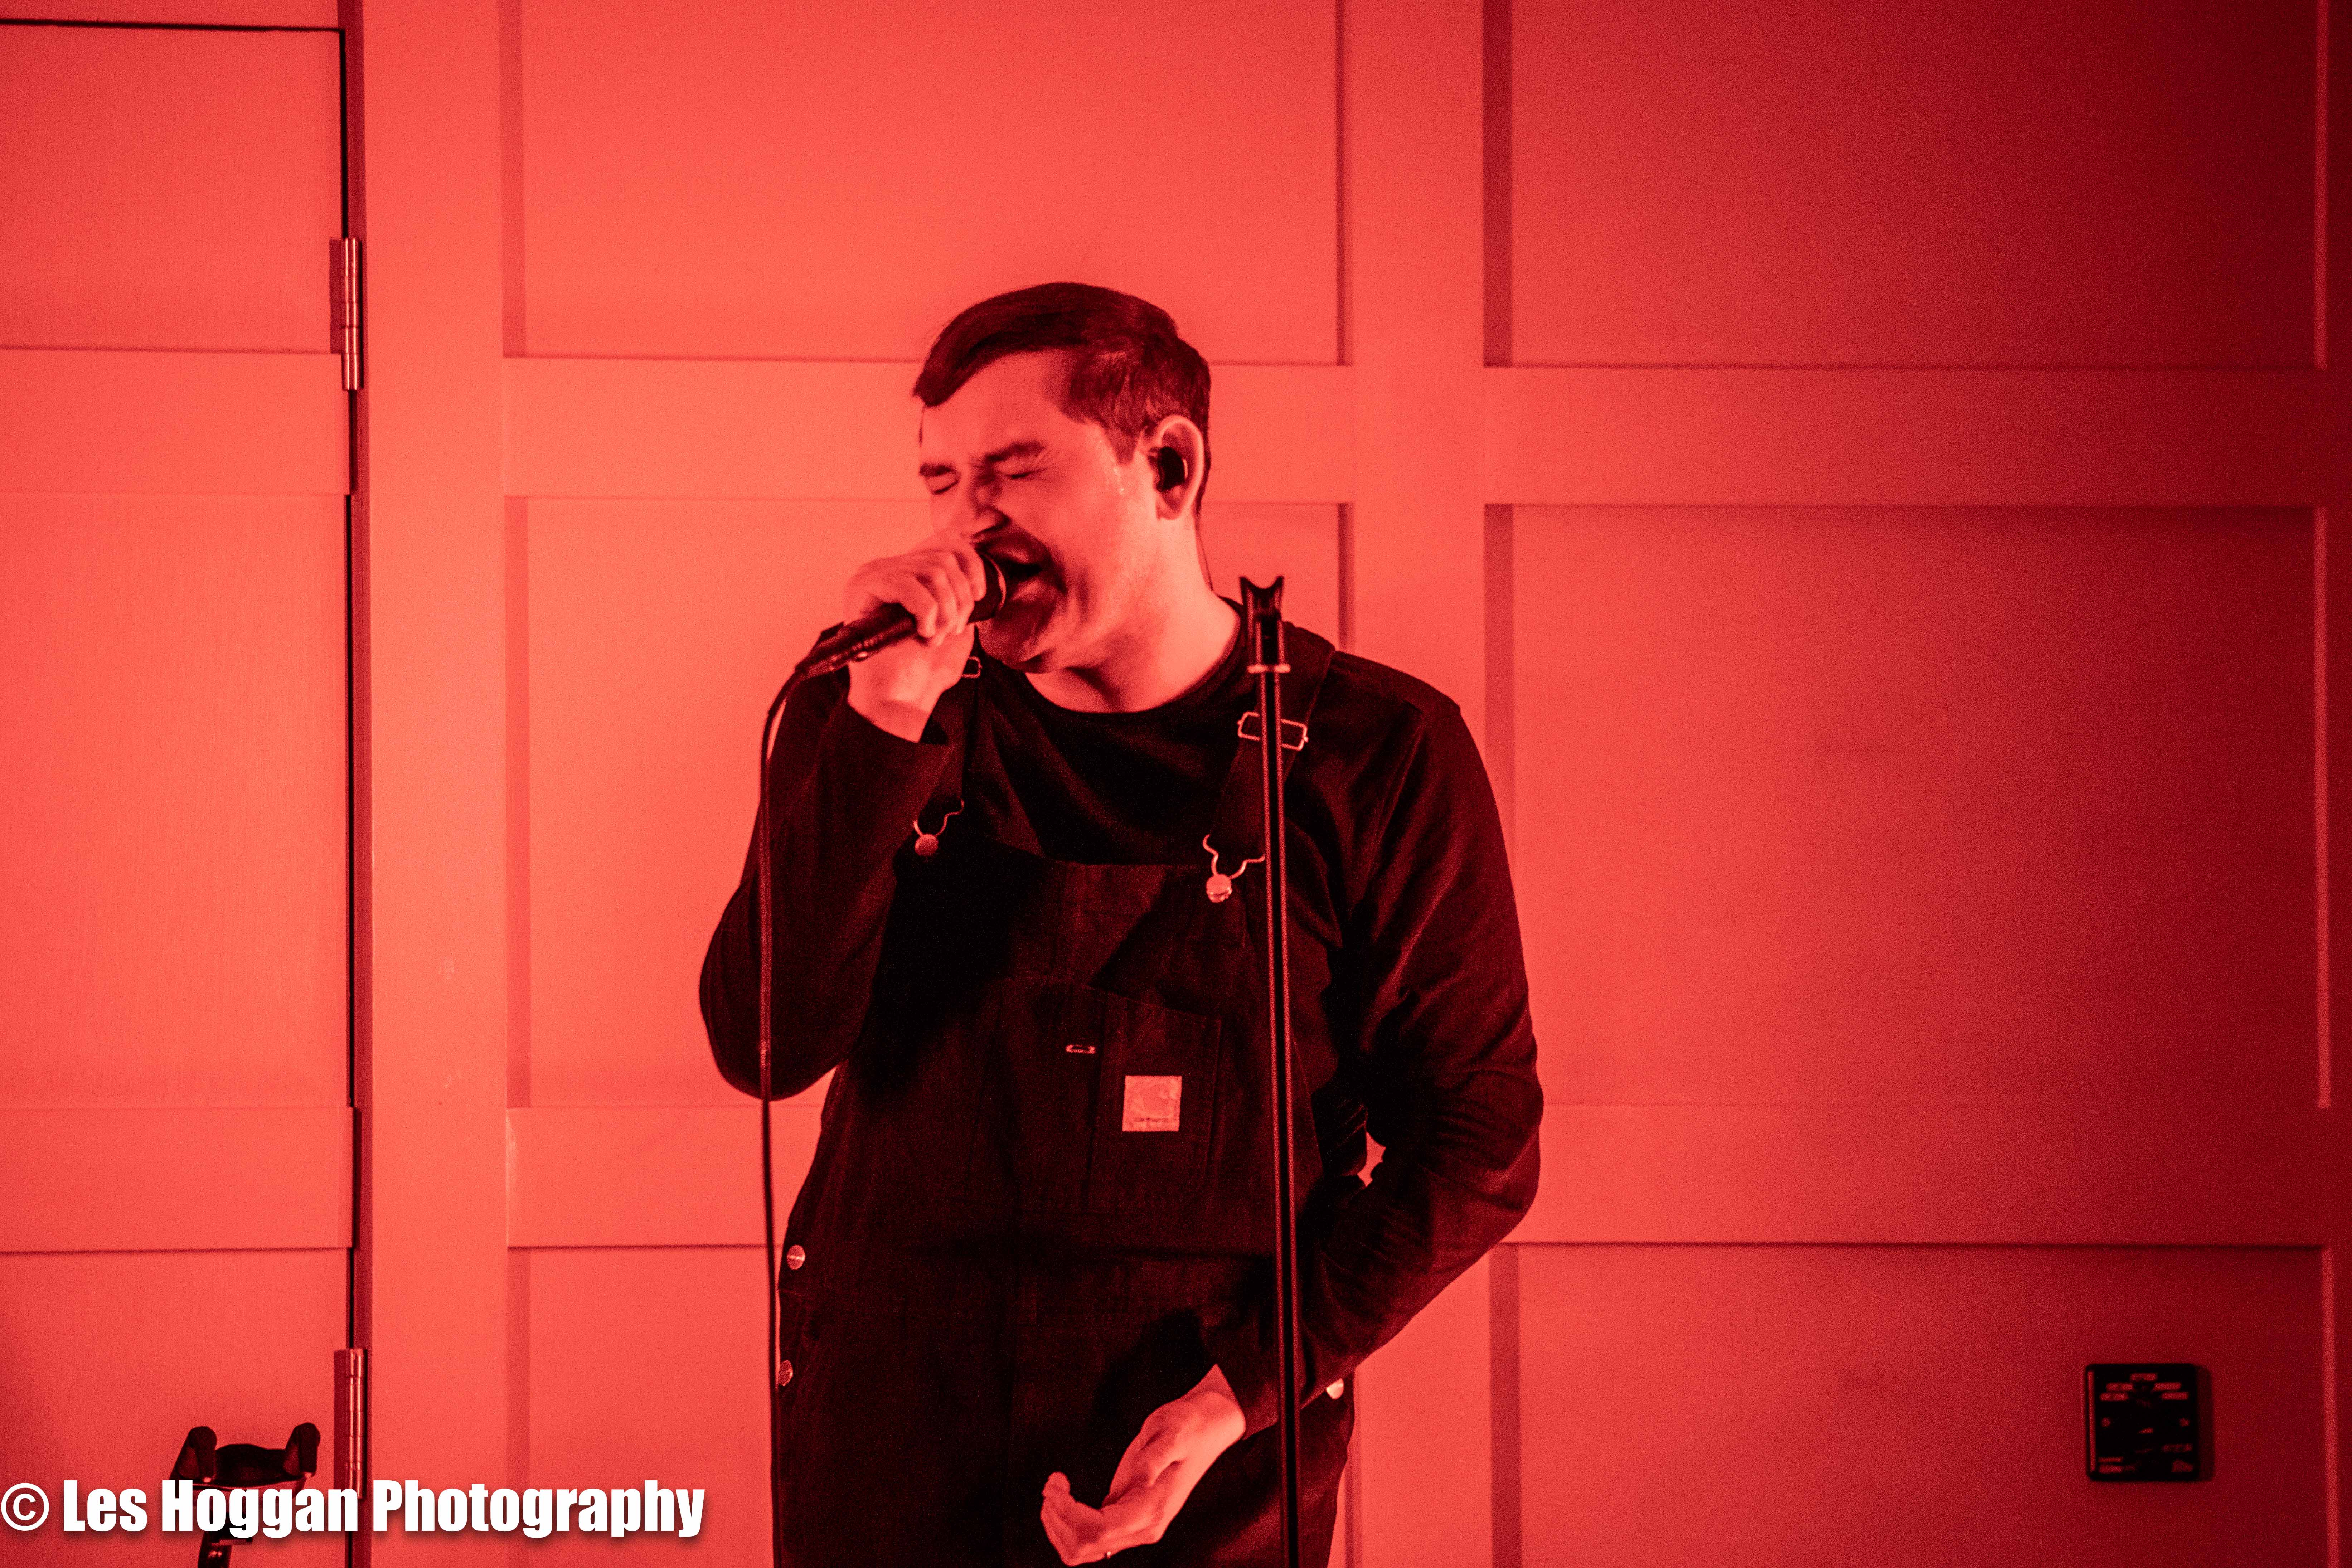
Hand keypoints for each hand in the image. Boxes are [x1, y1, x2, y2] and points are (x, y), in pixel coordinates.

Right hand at [840, 528, 991, 739]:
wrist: (899, 702)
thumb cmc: (923, 670)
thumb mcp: (953, 623)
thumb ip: (960, 594)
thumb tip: (976, 575)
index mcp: (907, 573)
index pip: (947, 543)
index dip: (971, 568)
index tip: (974, 600)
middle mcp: (887, 568)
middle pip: (943, 558)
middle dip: (959, 599)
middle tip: (950, 631)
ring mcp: (872, 576)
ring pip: (931, 571)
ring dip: (945, 610)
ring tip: (935, 636)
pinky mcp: (862, 590)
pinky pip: (906, 584)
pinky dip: (925, 611)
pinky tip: (922, 633)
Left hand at [1039, 1365, 1245, 1563]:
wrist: (1205, 1428)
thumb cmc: (1188, 1425)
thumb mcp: (1172, 1432)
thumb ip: (1155, 1457)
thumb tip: (1139, 1480)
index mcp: (1152, 1510)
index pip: (1097, 1531)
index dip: (1067, 1513)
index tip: (1056, 1480)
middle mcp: (1144, 1528)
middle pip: (1085, 1547)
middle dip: (1057, 1520)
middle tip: (1052, 1482)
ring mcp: (1136, 1527)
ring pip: (1083, 1549)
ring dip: (1057, 1524)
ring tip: (1054, 1487)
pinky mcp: (1127, 1518)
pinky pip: (1089, 1537)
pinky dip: (1067, 1522)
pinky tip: (1063, 1494)